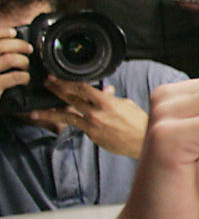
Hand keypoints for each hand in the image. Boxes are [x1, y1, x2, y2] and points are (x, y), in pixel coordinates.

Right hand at [0, 32, 31, 94]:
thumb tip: (8, 42)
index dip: (2, 33)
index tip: (14, 32)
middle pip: (1, 46)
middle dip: (20, 45)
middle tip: (29, 48)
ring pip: (10, 59)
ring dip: (23, 61)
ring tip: (25, 65)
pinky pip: (14, 77)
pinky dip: (24, 76)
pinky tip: (25, 78)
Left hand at [29, 80, 147, 157]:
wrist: (144, 141)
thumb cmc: (140, 122)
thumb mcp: (127, 105)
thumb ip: (112, 98)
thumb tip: (105, 91)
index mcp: (106, 102)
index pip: (82, 88)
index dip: (67, 82)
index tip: (57, 77)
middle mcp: (96, 113)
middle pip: (71, 98)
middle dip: (56, 90)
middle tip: (46, 83)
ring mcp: (92, 126)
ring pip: (66, 116)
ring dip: (49, 113)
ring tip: (35, 112)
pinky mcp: (92, 136)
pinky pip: (77, 127)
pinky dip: (68, 124)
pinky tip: (57, 123)